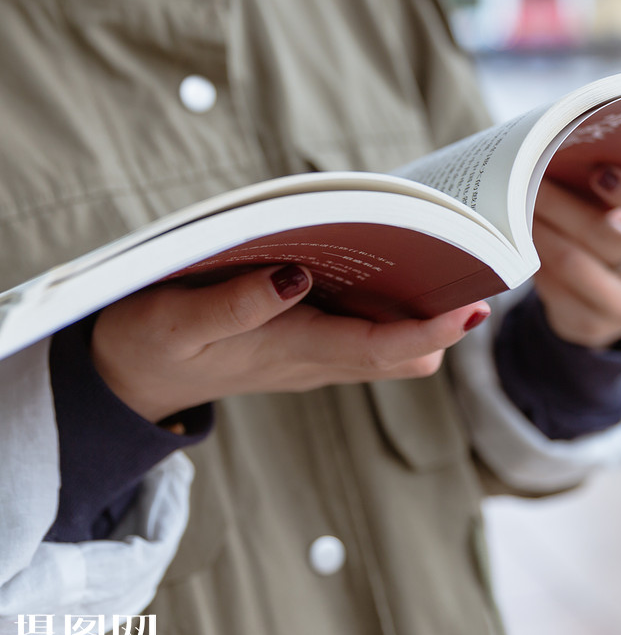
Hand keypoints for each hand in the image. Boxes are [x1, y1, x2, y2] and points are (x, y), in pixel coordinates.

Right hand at [91, 265, 489, 423]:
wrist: (129, 377)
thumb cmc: (150, 344)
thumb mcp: (177, 321)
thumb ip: (235, 305)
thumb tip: (296, 277)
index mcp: (294, 352)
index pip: (383, 349)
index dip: (433, 331)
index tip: (475, 307)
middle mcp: (317, 360)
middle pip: (404, 353)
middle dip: (444, 321)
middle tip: (476, 268)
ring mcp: (315, 355)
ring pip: (391, 344)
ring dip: (422, 311)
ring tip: (445, 257)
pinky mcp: (307, 342)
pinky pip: (366, 331)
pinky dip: (389, 304)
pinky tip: (392, 263)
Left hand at [532, 165, 620, 347]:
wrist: (616, 298)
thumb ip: (614, 189)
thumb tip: (563, 154)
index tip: (597, 170)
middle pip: (604, 236)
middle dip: (560, 202)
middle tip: (527, 176)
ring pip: (571, 261)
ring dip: (537, 228)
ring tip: (513, 204)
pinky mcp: (592, 326)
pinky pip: (552, 286)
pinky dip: (530, 257)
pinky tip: (517, 238)